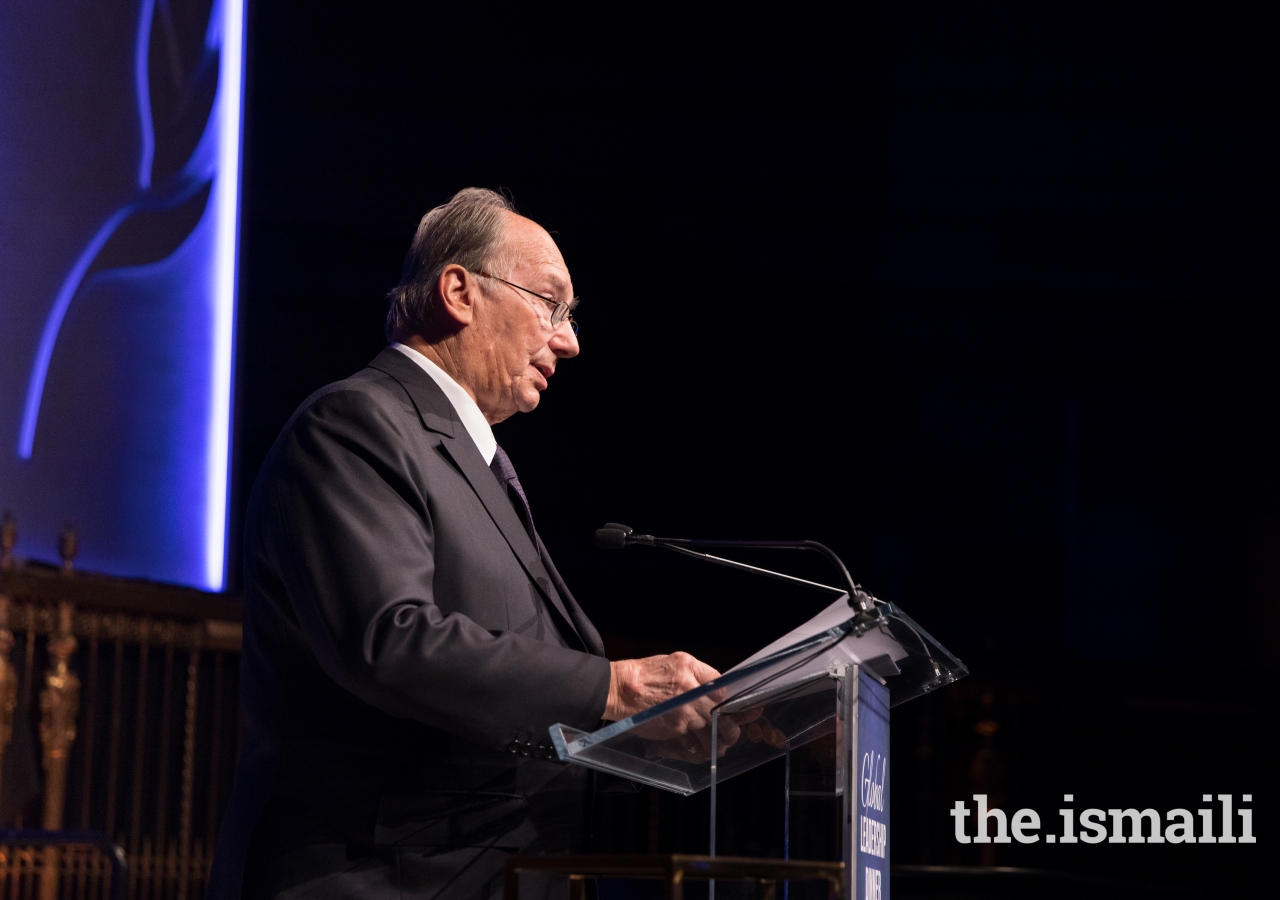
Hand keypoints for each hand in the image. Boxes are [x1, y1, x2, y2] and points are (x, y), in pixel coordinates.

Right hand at [604, 651, 719, 723]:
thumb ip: (694, 673)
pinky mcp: (676, 727)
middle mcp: (689, 688)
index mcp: (689, 667)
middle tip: (705, 712)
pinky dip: (686, 729)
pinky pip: (690, 731)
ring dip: (699, 721)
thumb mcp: (671, 661)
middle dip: (712, 710)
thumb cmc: (643, 674)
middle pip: (715, 706)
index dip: (718, 694)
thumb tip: (711, 687)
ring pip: (704, 721)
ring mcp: (684, 710)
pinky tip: (676, 722)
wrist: (619, 690)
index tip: (715, 698)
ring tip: (686, 716)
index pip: (719, 685)